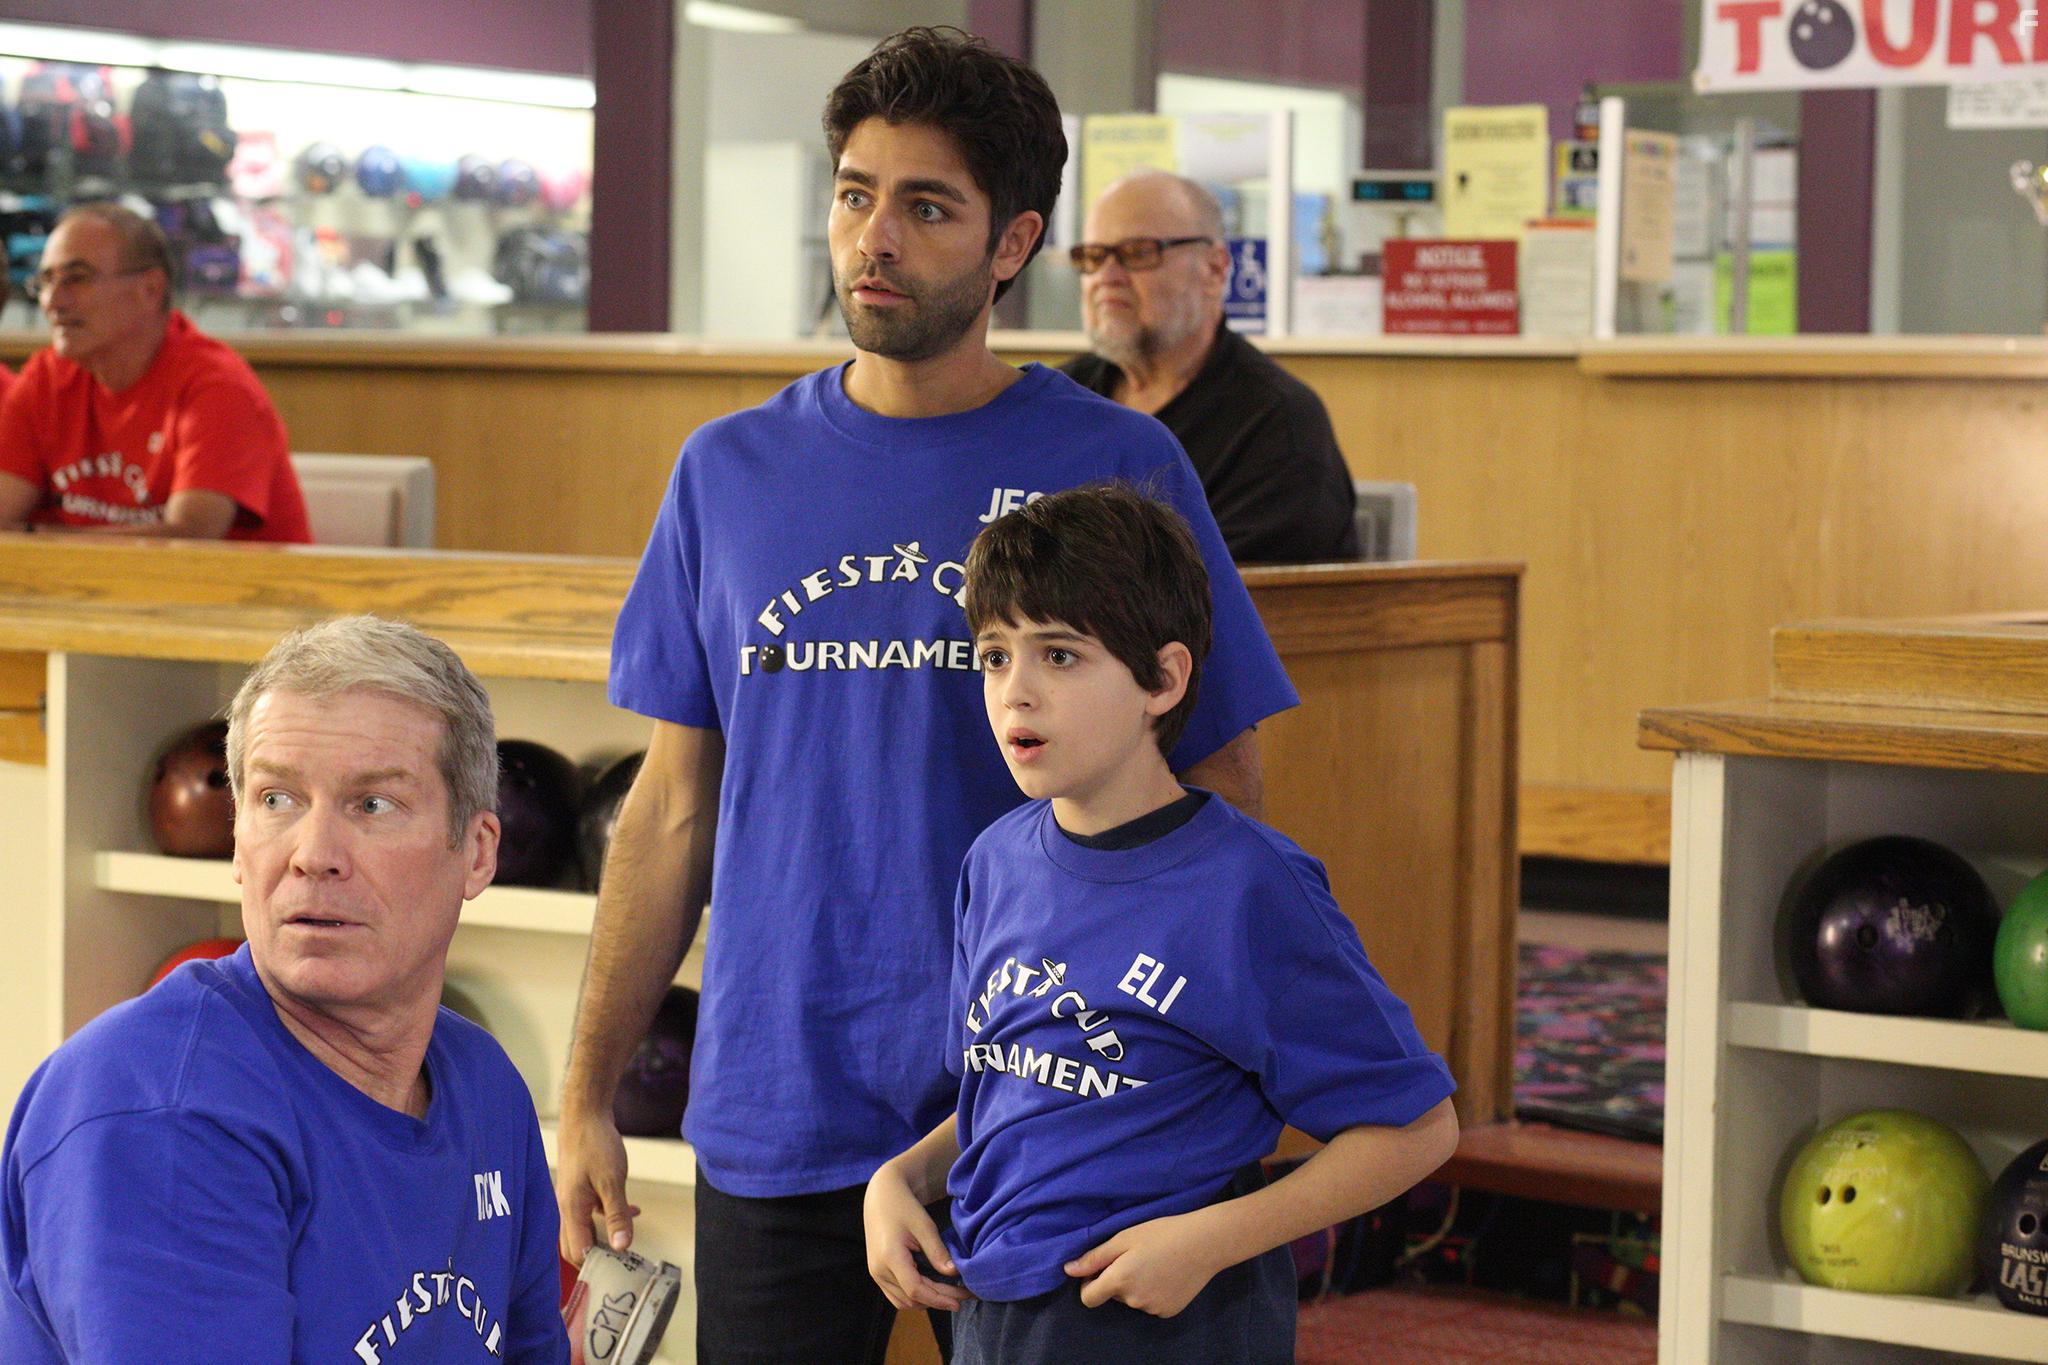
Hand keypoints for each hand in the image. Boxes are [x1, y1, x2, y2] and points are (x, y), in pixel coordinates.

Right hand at [555, 1106, 641, 1263]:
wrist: (584, 1114)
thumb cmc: (594, 1144)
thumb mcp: (611, 1180)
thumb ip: (616, 1215)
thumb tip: (622, 1247)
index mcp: (571, 1210)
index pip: (577, 1251)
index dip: (594, 1266)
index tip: (615, 1274)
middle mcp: (567, 1208)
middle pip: (576, 1245)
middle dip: (596, 1258)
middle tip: (621, 1266)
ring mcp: (573, 1198)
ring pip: (585, 1228)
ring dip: (605, 1237)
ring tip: (628, 1243)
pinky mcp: (580, 1188)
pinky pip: (593, 1211)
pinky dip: (609, 1216)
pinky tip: (631, 1212)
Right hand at [863, 1163, 967, 1312]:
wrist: (881, 1195)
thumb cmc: (903, 1206)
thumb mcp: (924, 1225)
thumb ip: (938, 1252)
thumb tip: (954, 1273)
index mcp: (890, 1257)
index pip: (915, 1290)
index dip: (939, 1299)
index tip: (959, 1301)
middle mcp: (879, 1270)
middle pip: (911, 1298)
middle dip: (938, 1300)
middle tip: (962, 1296)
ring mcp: (876, 1273)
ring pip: (903, 1301)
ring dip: (926, 1301)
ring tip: (949, 1294)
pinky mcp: (877, 1272)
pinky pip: (896, 1295)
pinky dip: (914, 1297)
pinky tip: (931, 1289)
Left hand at [1065, 1211, 1224, 1317]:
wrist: (1205, 1243)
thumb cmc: (1163, 1233)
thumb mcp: (1125, 1238)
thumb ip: (1095, 1257)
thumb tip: (1068, 1270)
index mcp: (1119, 1280)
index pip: (1089, 1298)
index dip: (1089, 1284)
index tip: (1100, 1269)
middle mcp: (1133, 1300)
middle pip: (1113, 1296)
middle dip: (1118, 1279)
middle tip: (1136, 1256)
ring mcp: (1152, 1309)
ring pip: (1133, 1299)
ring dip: (1136, 1286)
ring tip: (1155, 1262)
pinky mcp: (1168, 1312)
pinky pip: (1151, 1304)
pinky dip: (1153, 1292)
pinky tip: (1167, 1274)